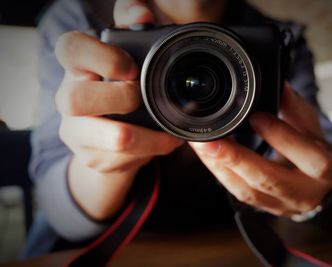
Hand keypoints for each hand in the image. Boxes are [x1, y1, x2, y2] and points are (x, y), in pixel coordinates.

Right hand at [54, 1, 181, 219]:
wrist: (112, 135)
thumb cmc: (122, 86)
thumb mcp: (127, 55)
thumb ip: (132, 26)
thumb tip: (141, 13)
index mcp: (77, 66)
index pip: (70, 48)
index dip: (102, 57)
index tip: (131, 68)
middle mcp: (68, 98)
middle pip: (75, 99)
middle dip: (120, 99)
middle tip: (140, 98)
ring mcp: (76, 131)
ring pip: (111, 138)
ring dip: (147, 135)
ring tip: (165, 129)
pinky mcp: (91, 157)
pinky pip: (125, 159)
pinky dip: (153, 149)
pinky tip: (162, 141)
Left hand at [189, 84, 331, 216]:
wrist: (313, 181)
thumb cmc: (314, 148)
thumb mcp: (311, 125)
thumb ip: (294, 106)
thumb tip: (278, 83)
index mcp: (329, 171)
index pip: (311, 159)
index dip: (283, 138)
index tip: (256, 117)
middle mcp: (306, 194)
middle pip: (270, 181)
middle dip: (237, 159)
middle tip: (210, 140)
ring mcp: (282, 205)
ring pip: (248, 191)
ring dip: (220, 166)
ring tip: (200, 145)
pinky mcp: (262, 207)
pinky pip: (237, 193)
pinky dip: (219, 172)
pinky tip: (206, 155)